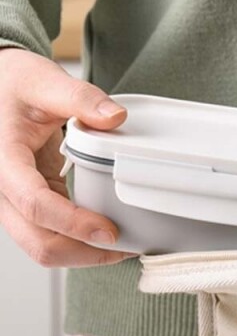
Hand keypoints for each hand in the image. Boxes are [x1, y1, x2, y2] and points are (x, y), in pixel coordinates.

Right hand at [0, 48, 135, 266]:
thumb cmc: (13, 84)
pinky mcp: (30, 205)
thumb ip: (80, 98)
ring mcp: (14, 202)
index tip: (109, 230)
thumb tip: (115, 118)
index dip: (73, 223)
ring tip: (123, 246)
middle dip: (82, 252)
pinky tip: (108, 235)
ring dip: (82, 254)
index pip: (34, 204)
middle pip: (37, 241)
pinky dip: (79, 242)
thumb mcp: (44, 81)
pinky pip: (51, 235)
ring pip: (43, 247)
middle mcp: (2, 189)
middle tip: (124, 246)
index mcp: (2, 160)